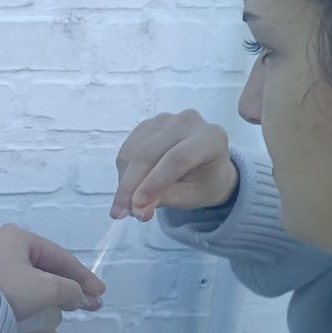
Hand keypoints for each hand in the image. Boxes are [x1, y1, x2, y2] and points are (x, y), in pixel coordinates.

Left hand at [0, 224, 105, 332]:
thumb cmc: (1, 287)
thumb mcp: (46, 288)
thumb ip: (69, 291)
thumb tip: (78, 296)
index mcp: (17, 239)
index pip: (59, 257)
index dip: (83, 277)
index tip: (98, 295)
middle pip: (39, 280)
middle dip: (59, 306)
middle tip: (77, 317)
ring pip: (19, 300)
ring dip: (39, 325)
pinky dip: (10, 329)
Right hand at [114, 110, 237, 221]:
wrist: (205, 164)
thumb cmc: (204, 181)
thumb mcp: (192, 196)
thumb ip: (166, 199)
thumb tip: (137, 210)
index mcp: (210, 138)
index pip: (177, 158)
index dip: (154, 182)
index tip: (136, 207)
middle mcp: (187, 122)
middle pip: (149, 153)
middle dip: (131, 186)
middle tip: (121, 212)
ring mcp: (165, 120)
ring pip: (133, 152)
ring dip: (124, 181)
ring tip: (126, 204)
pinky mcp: (148, 124)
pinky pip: (127, 149)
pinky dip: (123, 172)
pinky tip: (129, 187)